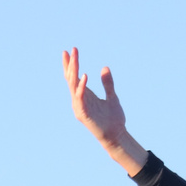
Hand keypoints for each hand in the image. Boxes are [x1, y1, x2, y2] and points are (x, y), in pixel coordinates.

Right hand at [63, 47, 147, 175]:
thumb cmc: (114, 119)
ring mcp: (79, 107)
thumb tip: (105, 68)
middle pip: (71, 78)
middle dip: (71, 64)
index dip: (70, 64)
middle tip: (72, 49)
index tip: (68, 51)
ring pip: (73, 86)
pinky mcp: (83, 114)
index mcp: (84, 95)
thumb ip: (108, 83)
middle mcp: (79, 100)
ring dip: (74, 71)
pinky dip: (81, 87)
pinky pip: (80, 98)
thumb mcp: (112, 96)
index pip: (74, 77)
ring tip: (75, 58)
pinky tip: (85, 76)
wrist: (116, 135)